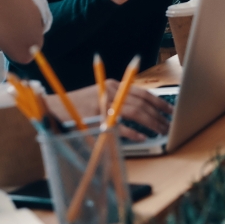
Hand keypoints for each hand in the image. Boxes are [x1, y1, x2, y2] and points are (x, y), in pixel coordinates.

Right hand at [49, 81, 173, 140]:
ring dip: (151, 123)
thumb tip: (142, 113)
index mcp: (112, 86)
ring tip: (161, 131)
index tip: (170, 110)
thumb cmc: (78, 107)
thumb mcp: (100, 99)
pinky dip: (132, 132)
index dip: (159, 102)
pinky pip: (119, 125)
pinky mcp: (96, 118)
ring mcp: (103, 104)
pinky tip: (142, 138)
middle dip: (159, 114)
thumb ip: (118, 102)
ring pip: (135, 112)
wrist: (53, 108)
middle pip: (141, 102)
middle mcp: (109, 91)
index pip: (142, 92)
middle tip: (170, 125)